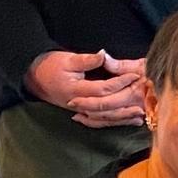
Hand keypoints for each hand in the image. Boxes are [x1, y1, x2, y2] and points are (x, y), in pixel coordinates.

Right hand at [26, 49, 146, 126]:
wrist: (34, 78)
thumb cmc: (50, 65)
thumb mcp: (68, 59)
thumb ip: (87, 60)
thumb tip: (103, 55)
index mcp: (75, 89)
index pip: (102, 89)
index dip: (119, 82)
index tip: (135, 75)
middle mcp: (78, 103)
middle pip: (106, 108)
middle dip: (125, 104)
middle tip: (144, 98)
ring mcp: (79, 111)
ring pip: (104, 118)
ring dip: (123, 117)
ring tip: (141, 114)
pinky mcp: (81, 112)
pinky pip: (100, 121)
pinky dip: (115, 122)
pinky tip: (130, 120)